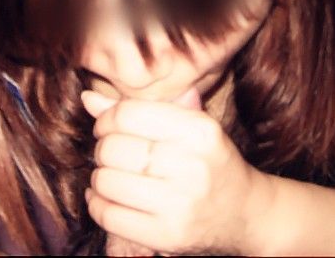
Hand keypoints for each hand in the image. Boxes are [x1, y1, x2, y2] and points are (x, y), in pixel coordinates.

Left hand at [81, 89, 254, 255]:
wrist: (246, 213)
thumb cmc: (210, 160)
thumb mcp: (188, 125)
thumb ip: (139, 110)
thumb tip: (88, 99)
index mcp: (199, 130)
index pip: (128, 114)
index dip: (107, 118)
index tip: (108, 126)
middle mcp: (192, 165)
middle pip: (113, 148)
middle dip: (102, 148)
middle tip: (111, 152)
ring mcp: (180, 204)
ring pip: (106, 181)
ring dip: (99, 177)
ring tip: (111, 175)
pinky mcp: (168, 236)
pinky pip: (109, 216)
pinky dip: (97, 205)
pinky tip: (106, 197)